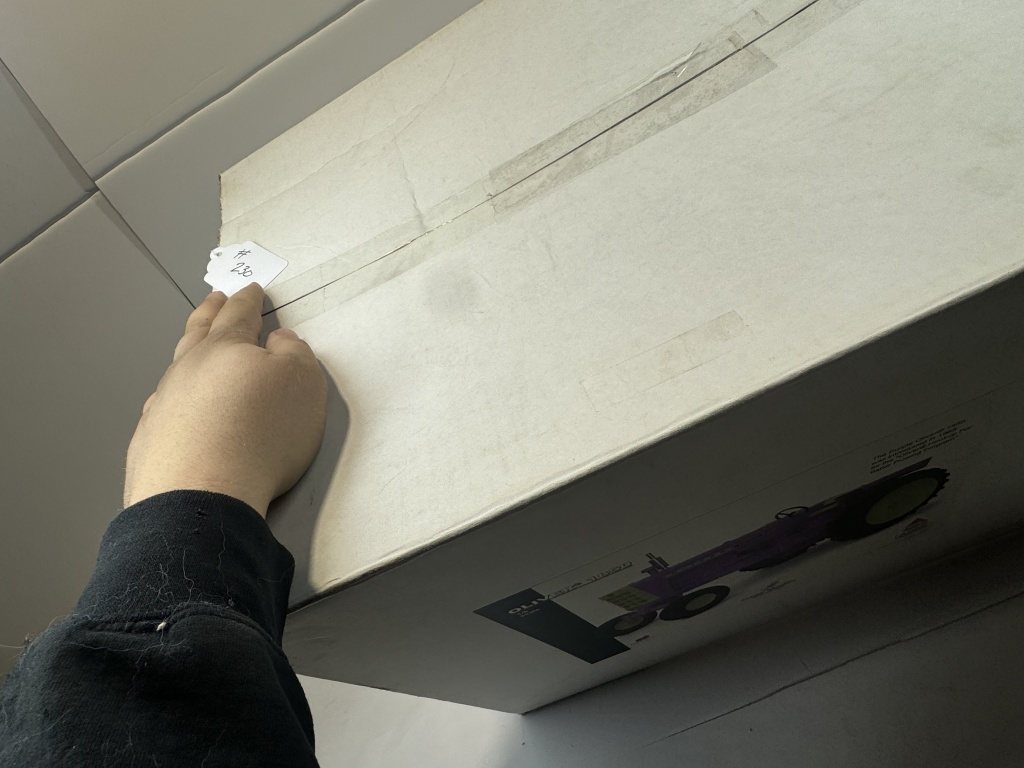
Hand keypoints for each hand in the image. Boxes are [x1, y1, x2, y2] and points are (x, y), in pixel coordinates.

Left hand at [124, 283, 327, 516]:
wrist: (201, 495)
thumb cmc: (262, 434)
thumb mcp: (303, 385)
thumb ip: (295, 354)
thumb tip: (279, 339)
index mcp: (226, 349)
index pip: (238, 315)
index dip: (247, 301)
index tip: (249, 290)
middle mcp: (187, 370)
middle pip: (198, 333)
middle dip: (210, 313)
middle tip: (214, 299)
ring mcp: (163, 406)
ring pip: (177, 369)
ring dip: (189, 354)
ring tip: (195, 349)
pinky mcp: (149, 443)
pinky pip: (164, 408)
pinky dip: (175, 399)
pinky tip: (176, 407)